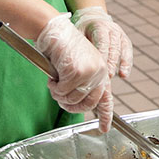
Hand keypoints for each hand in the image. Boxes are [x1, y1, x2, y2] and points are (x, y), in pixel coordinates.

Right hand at [35, 13, 110, 130]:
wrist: (53, 30)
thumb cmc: (61, 48)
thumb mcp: (77, 66)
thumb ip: (82, 84)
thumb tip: (79, 104)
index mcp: (102, 70)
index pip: (106, 98)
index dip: (105, 116)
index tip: (104, 129)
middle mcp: (100, 71)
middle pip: (86, 103)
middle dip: (70, 105)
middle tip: (59, 98)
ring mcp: (89, 72)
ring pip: (72, 99)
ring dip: (59, 94)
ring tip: (54, 83)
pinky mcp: (76, 71)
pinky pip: (62, 91)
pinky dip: (54, 87)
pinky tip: (52, 76)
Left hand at [71, 6, 133, 77]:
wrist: (93, 18)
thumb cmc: (83, 30)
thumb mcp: (79, 33)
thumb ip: (80, 45)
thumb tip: (74, 64)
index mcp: (99, 26)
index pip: (102, 41)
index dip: (103, 55)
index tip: (100, 68)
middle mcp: (112, 29)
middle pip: (113, 47)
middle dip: (111, 62)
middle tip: (108, 76)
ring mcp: (119, 34)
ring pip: (122, 49)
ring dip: (121, 63)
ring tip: (119, 76)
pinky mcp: (125, 40)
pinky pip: (128, 52)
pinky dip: (127, 63)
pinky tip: (124, 74)